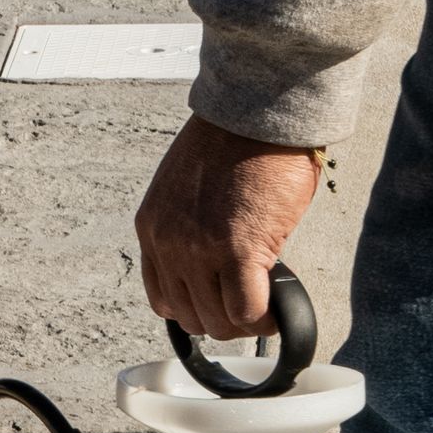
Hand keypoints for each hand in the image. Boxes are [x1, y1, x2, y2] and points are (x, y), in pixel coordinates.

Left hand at [136, 115, 322, 339]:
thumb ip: (189, 228)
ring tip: (266, 307)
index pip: (162, 298)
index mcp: (153, 227)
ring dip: (246, 321)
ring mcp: (200, 250)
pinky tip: (279, 309)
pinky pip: (248, 310)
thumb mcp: (187, 188)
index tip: (220, 301)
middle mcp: (169, 243)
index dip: (196, 307)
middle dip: (224, 319)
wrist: (259, 110)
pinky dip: (266, 319)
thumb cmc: (235, 141)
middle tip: (250, 305)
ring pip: (219, 321)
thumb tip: (214, 266)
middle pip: (190, 317)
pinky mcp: (238, 251)